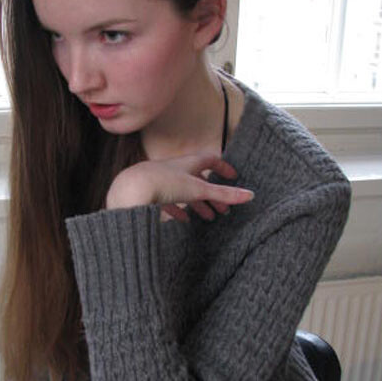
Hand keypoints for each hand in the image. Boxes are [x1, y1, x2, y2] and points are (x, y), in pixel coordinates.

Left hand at [106, 152, 253, 221]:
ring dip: (197, 204)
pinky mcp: (149, 194)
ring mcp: (161, 181)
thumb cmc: (164, 184)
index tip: (233, 177)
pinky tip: (182, 220)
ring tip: (207, 218)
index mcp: (187, 163)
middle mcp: (174, 169)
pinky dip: (177, 210)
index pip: (209, 160)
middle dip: (212, 194)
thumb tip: (250, 196)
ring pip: (183, 192)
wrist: (131, 189)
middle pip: (198, 180)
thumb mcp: (198, 190)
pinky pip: (166, 201)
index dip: (223, 168)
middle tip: (223, 209)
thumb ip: (223, 194)